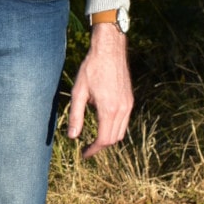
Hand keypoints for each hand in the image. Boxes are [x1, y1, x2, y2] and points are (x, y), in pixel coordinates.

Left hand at [67, 23, 132, 158]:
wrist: (110, 50)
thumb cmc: (91, 69)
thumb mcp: (78, 92)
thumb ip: (76, 116)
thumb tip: (73, 137)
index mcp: (109, 109)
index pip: (104, 139)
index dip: (93, 150)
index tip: (84, 153)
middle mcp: (122, 109)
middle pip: (114, 139)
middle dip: (100, 146)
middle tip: (87, 148)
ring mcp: (129, 104)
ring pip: (121, 131)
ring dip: (108, 138)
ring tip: (94, 138)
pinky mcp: (130, 99)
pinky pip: (124, 121)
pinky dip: (114, 127)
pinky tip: (102, 123)